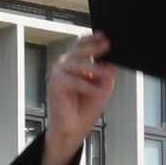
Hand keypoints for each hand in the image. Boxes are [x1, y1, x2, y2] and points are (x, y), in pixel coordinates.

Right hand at [41, 32, 120, 164]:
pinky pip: (72, 80)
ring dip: (93, 68)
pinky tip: (95, 91)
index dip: (93, 39)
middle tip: (107, 45)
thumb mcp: (103, 87)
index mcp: (77, 62)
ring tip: (105, 75)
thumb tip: (111, 63)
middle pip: (79, 49)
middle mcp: (66, 65)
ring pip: (76, 63)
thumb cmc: (86, 107)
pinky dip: (86, 85)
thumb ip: (106, 74)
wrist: (75, 128)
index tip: (106, 36)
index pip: (82, 44)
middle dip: (94, 47)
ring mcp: (59, 73)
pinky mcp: (55, 85)